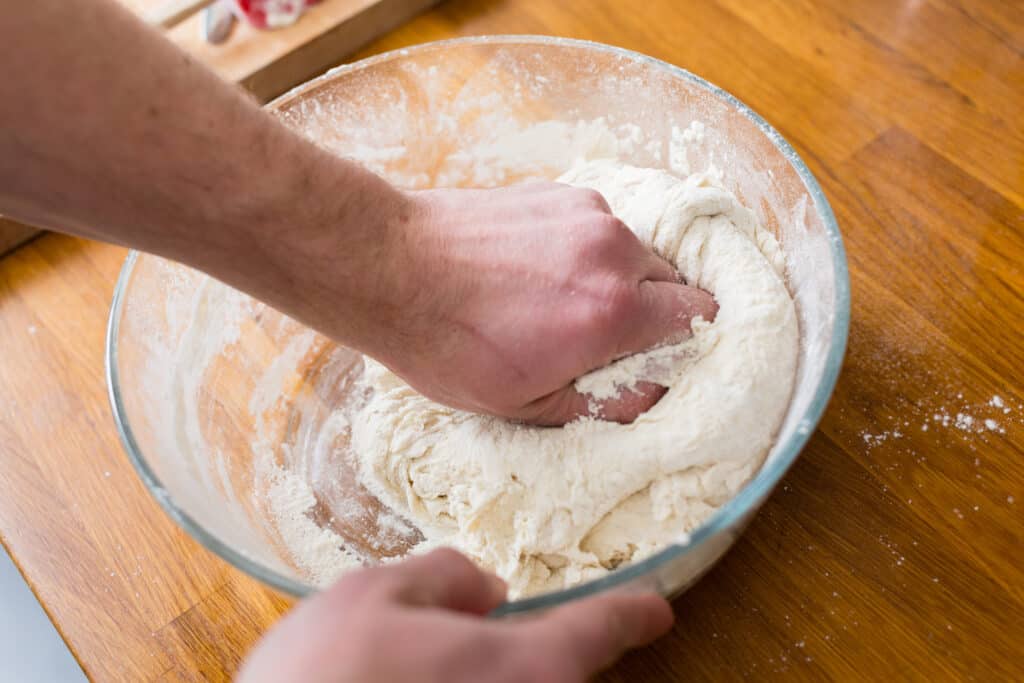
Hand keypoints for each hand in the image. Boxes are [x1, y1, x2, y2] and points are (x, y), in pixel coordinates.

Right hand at [237, 549, 673, 682]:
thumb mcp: (369, 596)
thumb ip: (442, 576)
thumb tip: (484, 587)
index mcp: (524, 666)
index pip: (600, 627)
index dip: (632, 612)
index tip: (658, 610)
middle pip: (555, 673)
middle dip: (524, 655)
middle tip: (463, 639)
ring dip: (482, 676)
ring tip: (404, 671)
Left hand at [369, 183, 717, 424]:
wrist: (389, 267)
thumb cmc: (448, 344)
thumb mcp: (526, 405)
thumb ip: (605, 403)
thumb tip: (651, 393)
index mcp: (613, 311)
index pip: (700, 317)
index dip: (687, 341)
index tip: (658, 356)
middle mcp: (612, 251)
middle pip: (673, 282)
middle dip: (652, 313)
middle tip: (603, 338)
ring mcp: (587, 214)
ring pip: (635, 253)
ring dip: (616, 280)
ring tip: (558, 302)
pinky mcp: (560, 193)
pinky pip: (599, 228)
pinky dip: (585, 252)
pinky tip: (537, 271)